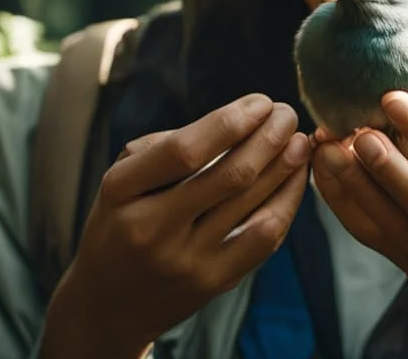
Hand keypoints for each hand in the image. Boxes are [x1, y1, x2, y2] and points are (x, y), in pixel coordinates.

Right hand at [40, 93, 311, 356]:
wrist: (108, 305)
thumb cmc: (120, 224)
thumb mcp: (121, 180)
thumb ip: (167, 147)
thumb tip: (236, 121)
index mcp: (121, 190)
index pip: (185, 150)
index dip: (232, 121)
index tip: (260, 102)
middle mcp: (151, 228)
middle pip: (230, 176)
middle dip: (269, 138)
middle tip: (288, 115)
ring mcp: (184, 261)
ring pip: (252, 204)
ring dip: (285, 166)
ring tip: (299, 142)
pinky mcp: (212, 283)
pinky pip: (263, 238)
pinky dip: (286, 202)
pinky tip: (296, 179)